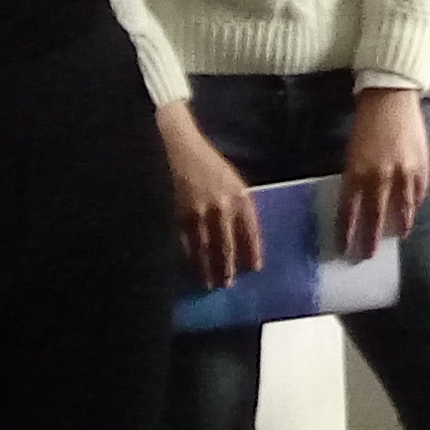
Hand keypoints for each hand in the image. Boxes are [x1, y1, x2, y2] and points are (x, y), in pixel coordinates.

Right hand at [164, 105, 262, 289]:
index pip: (250, 232)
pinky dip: (185, 259)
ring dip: (206, 269)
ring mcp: (196, 214)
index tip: (254, 268)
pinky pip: (182, 245)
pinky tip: (186, 268)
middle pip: (226, 247)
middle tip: (226, 284)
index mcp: (239, 196)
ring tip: (207, 283)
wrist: (175, 145)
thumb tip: (241, 236)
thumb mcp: (230, 180)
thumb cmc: (205, 162)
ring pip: (203, 250)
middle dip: (226, 268)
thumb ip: (237, 205)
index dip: (252, 251)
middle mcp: (220, 207)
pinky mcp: (175, 216)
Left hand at [337, 86, 429, 261]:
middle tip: (368, 254)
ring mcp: (404, 174)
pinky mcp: (422, 167)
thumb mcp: (353, 153)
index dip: (347, 232)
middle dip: (371, 238)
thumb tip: (359, 204)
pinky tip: (412, 210)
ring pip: (402, 210)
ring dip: (400, 225)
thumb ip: (356, 179)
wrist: (390, 99)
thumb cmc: (366, 124)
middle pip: (375, 217)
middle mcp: (381, 177)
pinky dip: (415, 204)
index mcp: (358, 173)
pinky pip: (419, 194)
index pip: (350, 212)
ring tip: (398, 236)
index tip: (344, 248)